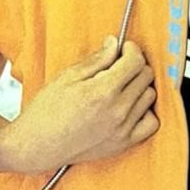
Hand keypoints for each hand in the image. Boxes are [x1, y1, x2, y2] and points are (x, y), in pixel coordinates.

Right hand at [8, 37, 158, 172]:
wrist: (37, 145)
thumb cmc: (46, 111)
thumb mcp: (67, 76)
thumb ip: (96, 60)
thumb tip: (114, 44)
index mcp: (103, 91)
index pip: (136, 61)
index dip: (131, 49)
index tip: (124, 48)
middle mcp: (117, 110)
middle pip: (146, 76)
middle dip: (134, 65)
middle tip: (119, 66)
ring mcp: (123, 129)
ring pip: (150, 97)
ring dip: (139, 86)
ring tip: (121, 87)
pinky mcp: (124, 143)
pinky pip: (151, 123)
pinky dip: (145, 112)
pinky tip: (130, 107)